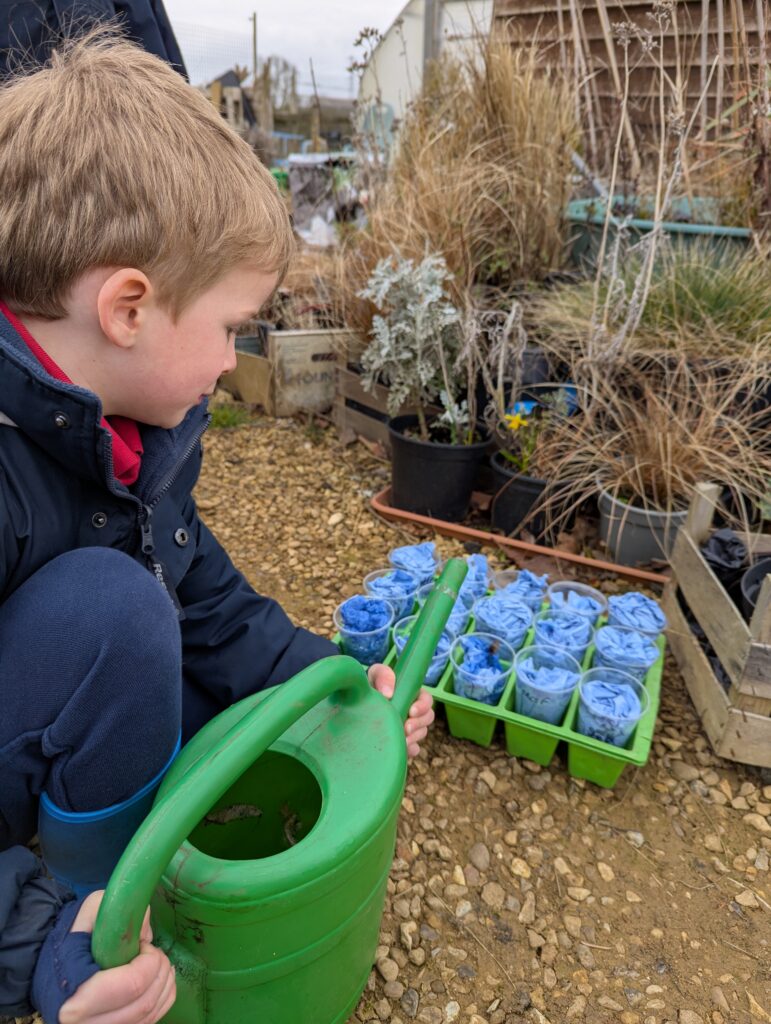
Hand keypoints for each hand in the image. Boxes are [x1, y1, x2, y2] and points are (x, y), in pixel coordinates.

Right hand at [59, 892, 175, 1023]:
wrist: (50, 970)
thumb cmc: (69, 941)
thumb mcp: (89, 912)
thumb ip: (118, 912)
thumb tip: (145, 927)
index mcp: (77, 997)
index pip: (133, 985)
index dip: (149, 962)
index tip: (144, 945)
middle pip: (144, 1003)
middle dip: (161, 972)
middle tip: (156, 953)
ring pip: (149, 1015)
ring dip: (165, 986)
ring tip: (160, 964)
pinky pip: (148, 1022)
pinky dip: (162, 1001)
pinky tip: (160, 981)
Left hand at [368, 664, 434, 757]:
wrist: (354, 704)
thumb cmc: (369, 686)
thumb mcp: (375, 675)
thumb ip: (383, 676)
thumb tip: (389, 694)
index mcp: (411, 694)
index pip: (427, 700)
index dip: (423, 706)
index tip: (411, 712)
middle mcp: (413, 711)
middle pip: (427, 718)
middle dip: (418, 724)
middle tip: (406, 729)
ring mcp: (409, 727)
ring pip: (421, 734)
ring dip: (413, 737)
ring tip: (401, 740)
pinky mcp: (403, 742)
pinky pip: (413, 749)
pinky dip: (410, 750)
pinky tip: (402, 751)